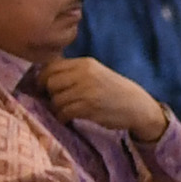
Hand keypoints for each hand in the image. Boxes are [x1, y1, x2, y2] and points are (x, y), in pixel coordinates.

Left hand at [31, 56, 169, 143]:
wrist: (138, 106)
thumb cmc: (114, 91)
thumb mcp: (96, 74)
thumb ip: (74, 73)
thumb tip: (42, 77)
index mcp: (86, 63)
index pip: (51, 67)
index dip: (43, 78)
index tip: (45, 88)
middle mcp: (85, 74)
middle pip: (50, 83)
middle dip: (50, 94)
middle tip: (58, 101)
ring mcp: (87, 90)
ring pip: (55, 99)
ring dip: (57, 108)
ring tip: (67, 110)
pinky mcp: (88, 107)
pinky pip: (63, 112)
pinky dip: (63, 117)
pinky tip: (70, 118)